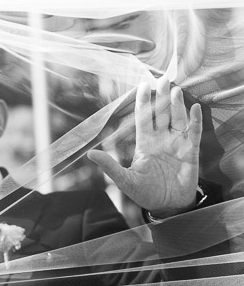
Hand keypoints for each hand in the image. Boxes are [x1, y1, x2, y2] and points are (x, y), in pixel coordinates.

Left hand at [88, 77, 202, 216]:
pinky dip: (194, 121)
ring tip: (175, 90)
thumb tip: (90, 155)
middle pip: (161, 113)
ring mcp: (176, 144)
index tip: (142, 85)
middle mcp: (161, 139)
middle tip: (163, 79)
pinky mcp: (190, 151)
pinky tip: (194, 109)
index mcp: (145, 143)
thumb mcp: (125, 181)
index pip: (143, 118)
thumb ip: (110, 167)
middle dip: (162, 97)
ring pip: (177, 119)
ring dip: (177, 106)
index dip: (143, 102)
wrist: (166, 206)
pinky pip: (193, 133)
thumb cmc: (145, 193)